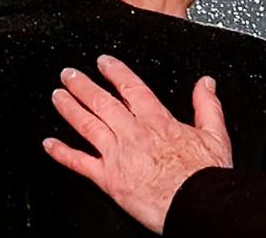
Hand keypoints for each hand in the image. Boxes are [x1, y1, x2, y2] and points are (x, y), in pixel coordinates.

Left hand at [42, 54, 231, 234]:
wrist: (195, 202)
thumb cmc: (204, 175)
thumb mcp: (215, 133)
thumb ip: (208, 105)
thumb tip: (206, 83)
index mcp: (158, 121)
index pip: (131, 87)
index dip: (115, 71)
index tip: (103, 62)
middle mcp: (133, 133)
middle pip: (102, 102)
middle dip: (83, 85)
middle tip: (69, 74)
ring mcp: (117, 155)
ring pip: (87, 125)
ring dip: (69, 108)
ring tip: (57, 96)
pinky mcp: (108, 179)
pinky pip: (79, 163)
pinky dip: (62, 153)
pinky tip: (49, 144)